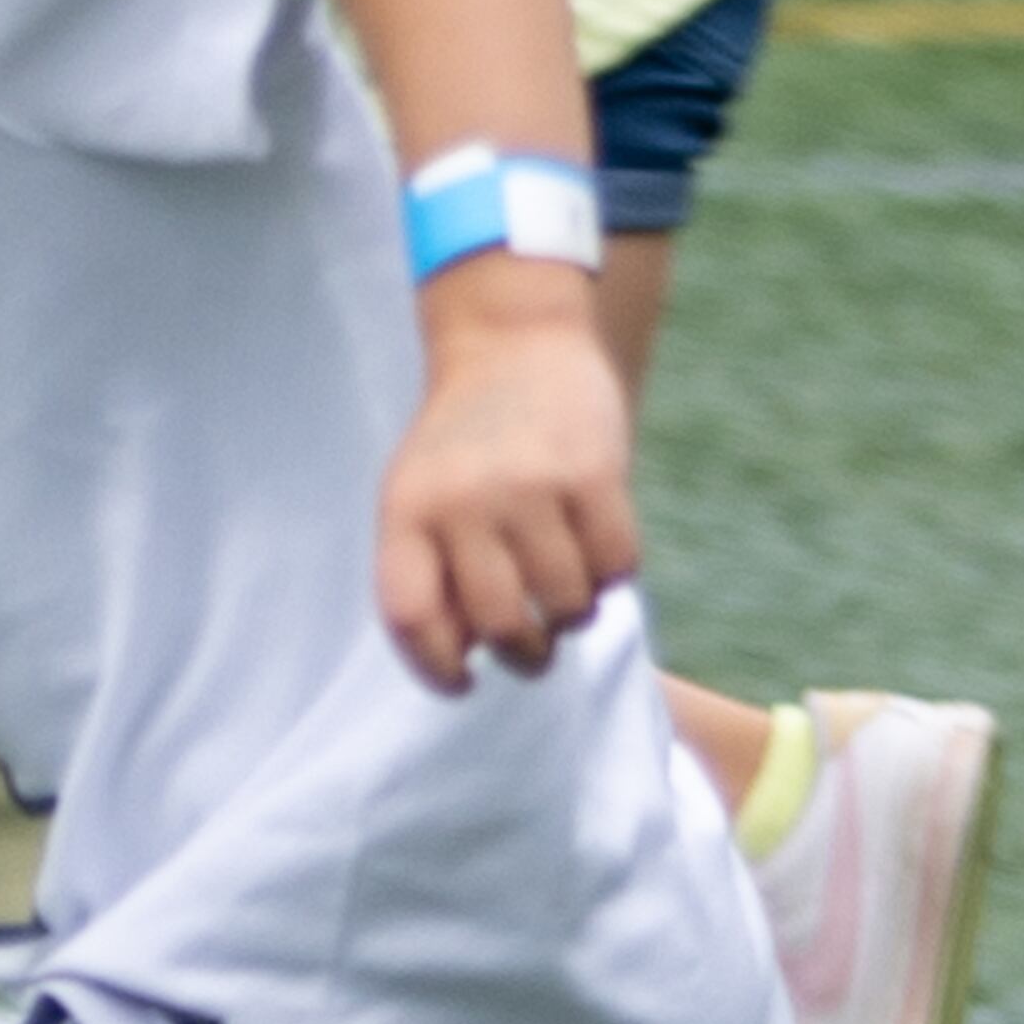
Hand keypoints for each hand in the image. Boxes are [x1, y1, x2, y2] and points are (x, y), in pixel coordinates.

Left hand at [374, 275, 638, 692]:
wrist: (514, 340)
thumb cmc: (462, 444)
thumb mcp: (417, 496)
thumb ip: (428, 573)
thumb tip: (466, 659)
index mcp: (406, 511)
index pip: (411, 615)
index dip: (436, 667)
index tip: (462, 682)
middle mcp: (464, 500)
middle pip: (499, 623)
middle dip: (523, 653)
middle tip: (533, 647)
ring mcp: (531, 485)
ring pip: (566, 602)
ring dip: (572, 614)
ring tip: (565, 590)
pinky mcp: (595, 471)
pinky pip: (617, 565)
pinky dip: (613, 575)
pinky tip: (596, 552)